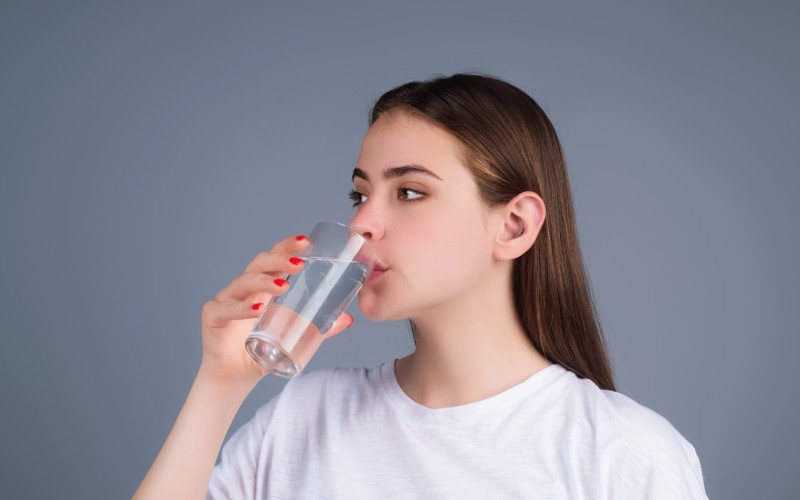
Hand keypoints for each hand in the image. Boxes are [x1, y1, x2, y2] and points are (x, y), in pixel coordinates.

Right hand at [198, 235, 354, 385]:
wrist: (236, 377)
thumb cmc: (262, 348)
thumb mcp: (293, 335)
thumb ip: (319, 327)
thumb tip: (347, 319)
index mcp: (263, 286)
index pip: (275, 258)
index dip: (288, 246)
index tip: (307, 241)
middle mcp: (245, 288)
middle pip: (260, 263)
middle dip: (279, 258)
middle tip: (300, 263)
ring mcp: (227, 298)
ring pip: (244, 282)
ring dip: (264, 281)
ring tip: (283, 286)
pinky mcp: (213, 315)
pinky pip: (227, 308)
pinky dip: (241, 308)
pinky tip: (256, 310)